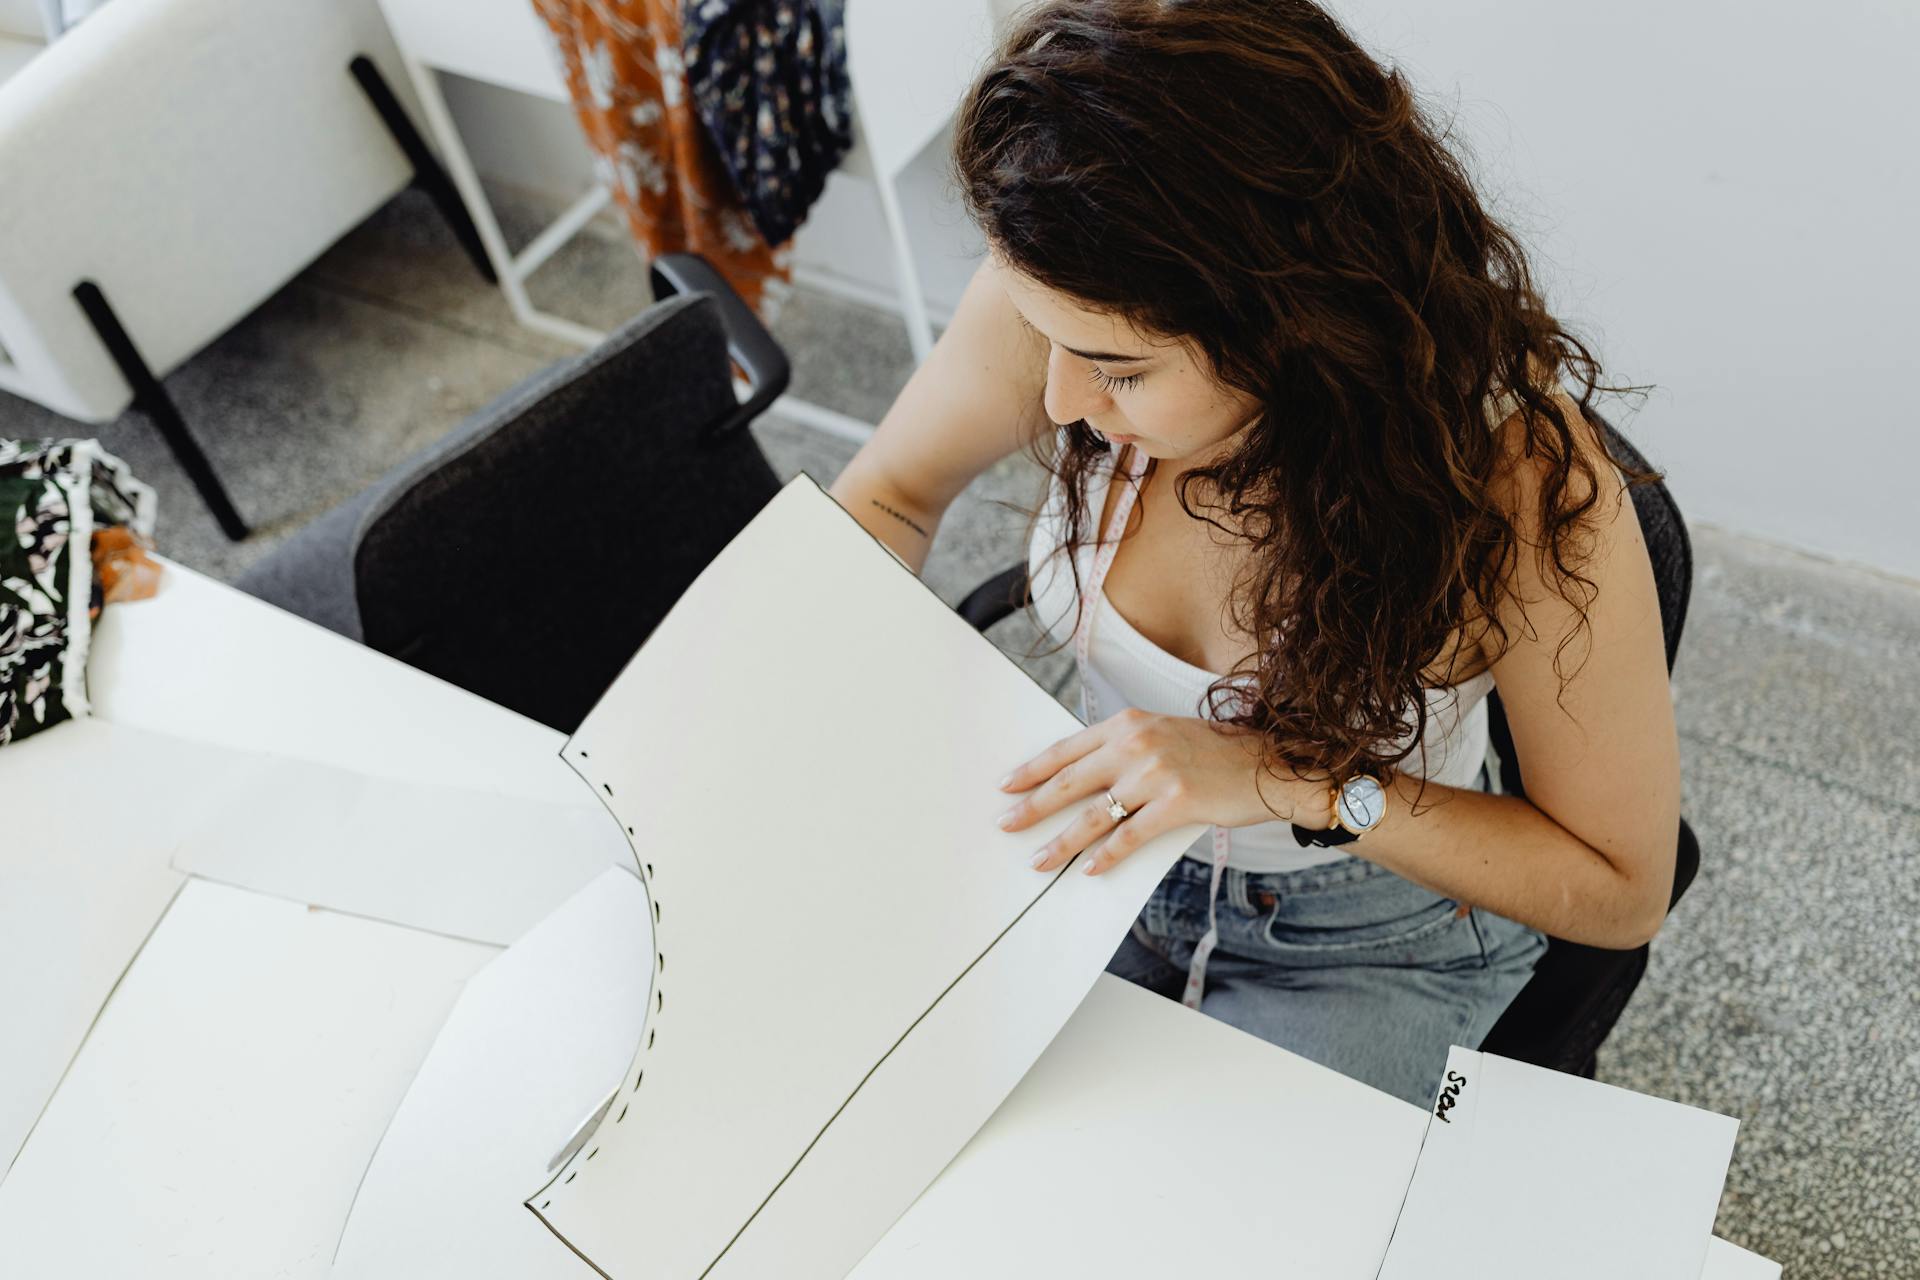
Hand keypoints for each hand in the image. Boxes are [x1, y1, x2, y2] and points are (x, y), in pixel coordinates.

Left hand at [995, 707, 1326, 875]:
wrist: (1264, 763)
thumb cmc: (1210, 753)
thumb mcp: (1160, 735)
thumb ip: (1121, 750)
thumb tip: (1079, 781)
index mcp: (1128, 724)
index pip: (1067, 749)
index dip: (1033, 769)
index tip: (1007, 785)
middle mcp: (1137, 744)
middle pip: (1071, 781)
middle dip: (1033, 805)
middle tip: (1006, 824)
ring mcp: (1157, 774)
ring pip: (1095, 814)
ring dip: (1061, 841)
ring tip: (1039, 859)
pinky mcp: (1178, 803)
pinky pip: (1130, 835)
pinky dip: (1106, 855)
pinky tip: (1089, 870)